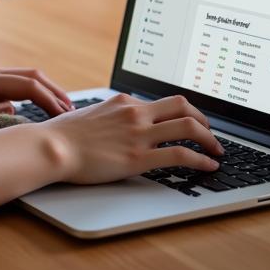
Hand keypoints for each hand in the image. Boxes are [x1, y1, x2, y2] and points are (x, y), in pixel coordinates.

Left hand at [0, 66, 73, 117]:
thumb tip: (13, 107)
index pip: (29, 86)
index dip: (50, 100)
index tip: (63, 116)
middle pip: (33, 75)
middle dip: (54, 91)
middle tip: (71, 110)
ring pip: (27, 76)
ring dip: (47, 90)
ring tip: (62, 108)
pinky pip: (17, 83)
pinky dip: (35, 91)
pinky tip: (42, 104)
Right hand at [45, 93, 222, 184]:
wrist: (52, 147)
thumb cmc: (64, 135)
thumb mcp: (92, 115)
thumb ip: (111, 117)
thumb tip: (116, 124)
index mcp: (124, 102)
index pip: (163, 102)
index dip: (184, 113)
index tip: (192, 124)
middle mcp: (135, 113)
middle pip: (183, 106)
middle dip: (203, 120)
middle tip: (210, 135)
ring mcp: (138, 134)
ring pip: (188, 127)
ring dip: (209, 140)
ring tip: (216, 152)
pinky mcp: (138, 157)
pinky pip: (180, 154)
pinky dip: (201, 160)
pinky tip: (208, 166)